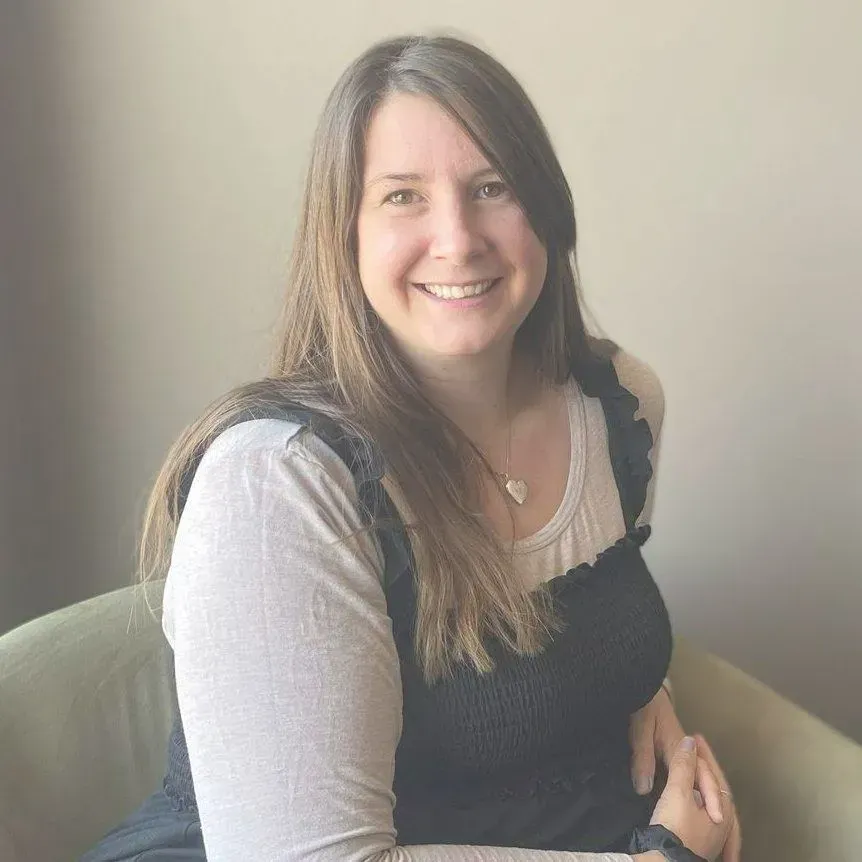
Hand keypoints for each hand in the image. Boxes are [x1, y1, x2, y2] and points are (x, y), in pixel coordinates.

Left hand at [629, 687, 723, 824]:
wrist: (648, 687)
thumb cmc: (645, 708)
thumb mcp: (641, 731)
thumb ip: (642, 758)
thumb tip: (644, 790)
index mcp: (681, 747)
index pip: (699, 776)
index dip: (709, 798)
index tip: (717, 819)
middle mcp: (690, 752)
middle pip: (710, 780)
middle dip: (719, 804)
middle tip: (725, 827)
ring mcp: (688, 754)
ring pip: (706, 780)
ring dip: (714, 800)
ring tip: (719, 824)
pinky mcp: (682, 755)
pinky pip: (696, 777)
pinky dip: (702, 793)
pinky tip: (699, 808)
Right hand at [649, 736, 733, 861]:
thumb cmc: (674, 827)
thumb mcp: (678, 792)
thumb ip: (684, 765)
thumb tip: (690, 742)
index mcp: (723, 810)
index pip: (715, 774)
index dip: (704, 753)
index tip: (693, 736)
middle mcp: (722, 825)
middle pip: (716, 789)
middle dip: (707, 768)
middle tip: (696, 748)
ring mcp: (710, 837)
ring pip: (710, 802)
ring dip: (704, 784)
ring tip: (695, 770)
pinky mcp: (696, 843)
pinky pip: (701, 813)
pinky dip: (698, 799)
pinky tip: (692, 799)